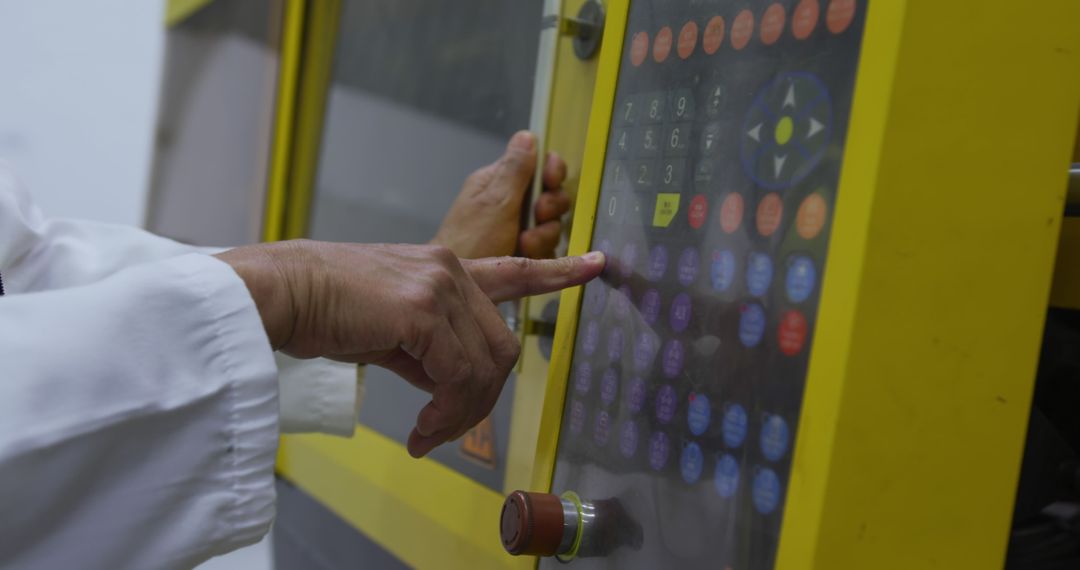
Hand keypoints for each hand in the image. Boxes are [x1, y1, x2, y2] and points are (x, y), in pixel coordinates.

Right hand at [216, 241, 603, 456]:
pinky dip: (446, 413)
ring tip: (427, 435)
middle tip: (443, 433)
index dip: (558, 273)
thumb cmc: (321, 309)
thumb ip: (429, 348)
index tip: (597, 266)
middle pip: (502, 348)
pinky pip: (458, 376)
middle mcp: (449, 269)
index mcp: (443, 268)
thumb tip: (450, 387)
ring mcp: (439, 285)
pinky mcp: (422, 308)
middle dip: (480, 402)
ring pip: (486, 366)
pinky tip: (421, 430)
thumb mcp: (388, 327)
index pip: (514, 270)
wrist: (277, 294)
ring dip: (461, 415)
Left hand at [432, 131, 571, 258]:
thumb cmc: (469, 242)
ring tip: (525, 242)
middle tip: (537, 216)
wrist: (458, 289)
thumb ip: (515, 170)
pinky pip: (547, 247)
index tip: (551, 183)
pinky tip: (527, 255)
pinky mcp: (522, 253)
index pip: (538, 164)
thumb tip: (526, 135)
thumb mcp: (495, 202)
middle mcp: (509, 203)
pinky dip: (541, 252)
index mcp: (498, 182)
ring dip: (543, 234)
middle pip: (551, 195)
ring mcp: (516, 228)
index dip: (552, 171)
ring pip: (551, 224)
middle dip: (548, 208)